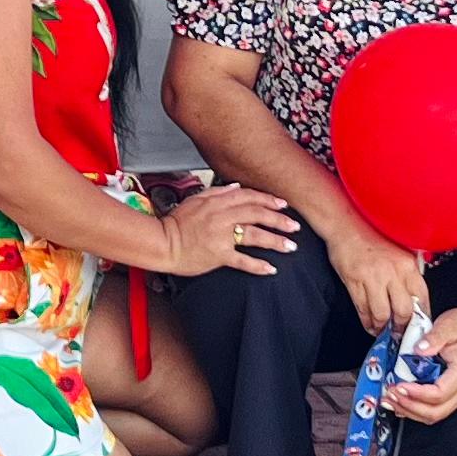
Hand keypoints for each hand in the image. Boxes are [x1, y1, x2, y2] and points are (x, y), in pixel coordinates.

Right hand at [150, 184, 296, 278]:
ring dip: (275, 241)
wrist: (162, 242)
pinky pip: (242, 260)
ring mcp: (221, 236)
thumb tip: (237, 187)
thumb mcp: (195, 199)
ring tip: (290, 246)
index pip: (249, 197)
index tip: (283, 205)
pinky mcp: (218, 255)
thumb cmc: (176, 222)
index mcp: (217, 202)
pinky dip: (258, 265)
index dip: (268, 200)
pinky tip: (271, 268)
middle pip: (257, 214)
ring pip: (254, 236)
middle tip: (294, 226)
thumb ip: (217, 192)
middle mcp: (222, 217)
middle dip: (279, 220)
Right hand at [322, 219, 426, 341]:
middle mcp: (393, 272)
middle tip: (400, 333)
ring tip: (382, 330)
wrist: (346, 224)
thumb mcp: (400, 252)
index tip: (419, 326)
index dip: (421, 317)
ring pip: (382, 314)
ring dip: (382, 327)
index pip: (422, 298)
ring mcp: (373, 277)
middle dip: (402, 327)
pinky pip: (363, 309)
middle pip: (404, 311)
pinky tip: (369, 324)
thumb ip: (408, 273)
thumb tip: (415, 297)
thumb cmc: (372, 236)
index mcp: (407, 265)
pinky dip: (367, 322)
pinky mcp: (354, 281)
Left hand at [384, 304, 456, 423]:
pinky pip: (435, 408)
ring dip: (411, 410)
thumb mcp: (450, 325)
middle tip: (390, 395)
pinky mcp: (453, 392)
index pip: (439, 394)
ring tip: (391, 400)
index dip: (417, 394)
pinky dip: (416, 409)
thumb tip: (419, 349)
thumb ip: (434, 337)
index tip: (399, 386)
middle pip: (436, 412)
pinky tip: (402, 402)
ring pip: (435, 414)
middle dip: (410, 407)